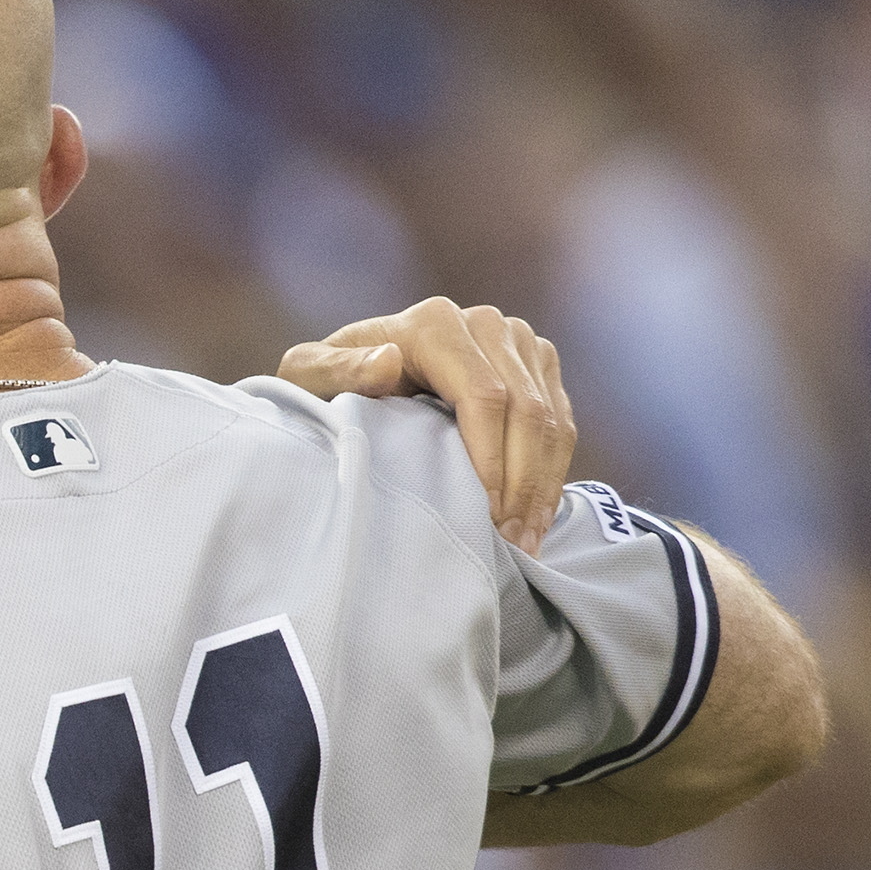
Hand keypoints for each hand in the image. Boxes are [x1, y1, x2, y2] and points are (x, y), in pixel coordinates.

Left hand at [276, 297, 574, 553]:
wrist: (355, 372)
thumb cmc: (328, 385)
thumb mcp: (309, 377)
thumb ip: (336, 371)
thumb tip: (388, 363)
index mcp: (435, 325)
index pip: (483, 397)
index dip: (490, 461)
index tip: (485, 518)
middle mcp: (485, 324)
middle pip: (526, 411)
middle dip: (521, 485)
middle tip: (512, 546)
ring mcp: (517, 342)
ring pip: (550, 420)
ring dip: (542, 487)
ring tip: (526, 545)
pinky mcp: (538, 363)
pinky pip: (561, 423)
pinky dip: (552, 474)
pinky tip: (536, 520)